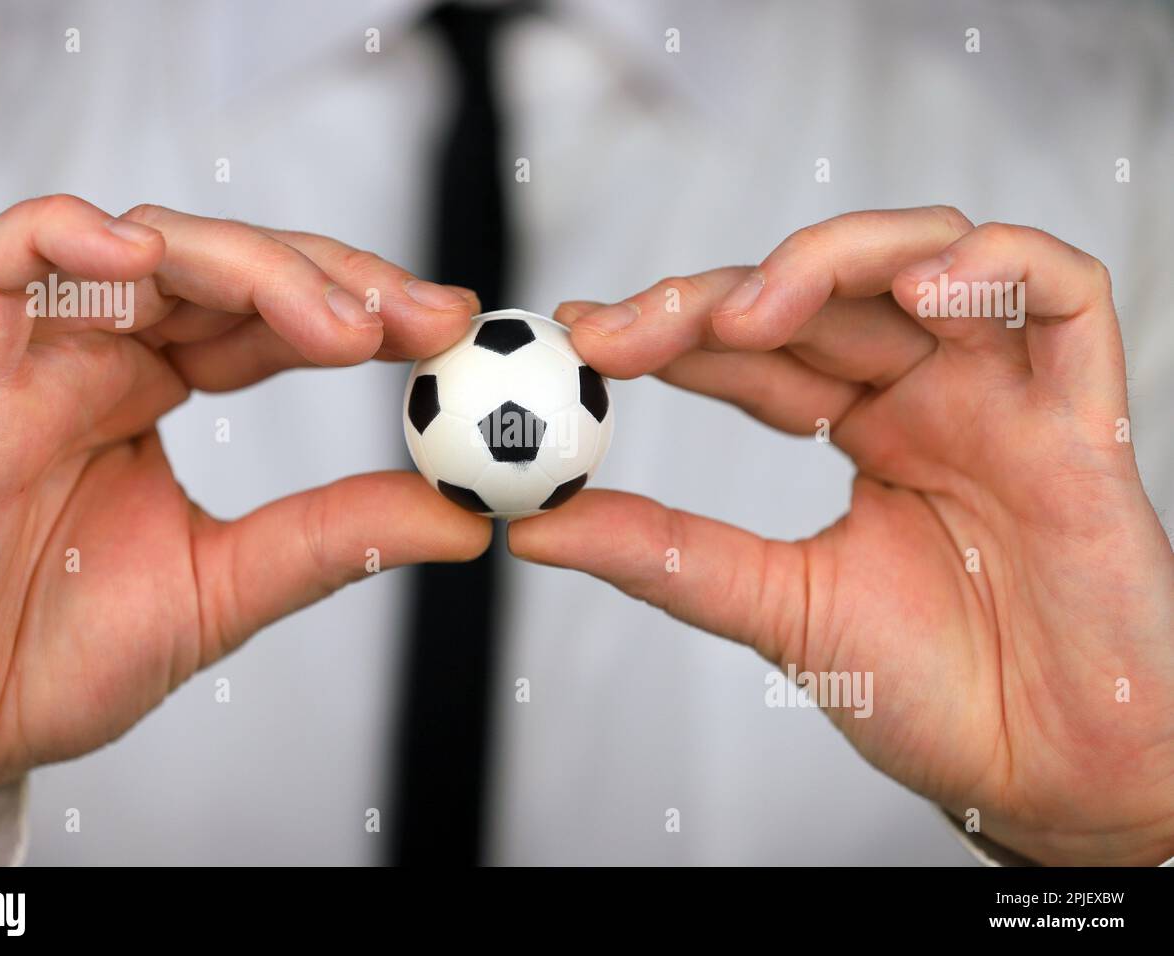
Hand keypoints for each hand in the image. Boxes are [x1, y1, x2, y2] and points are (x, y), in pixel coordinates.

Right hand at [0, 195, 490, 847]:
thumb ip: (335, 538)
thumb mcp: (232, 587)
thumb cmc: (64, 655)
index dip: (362, 307)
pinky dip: (66, 239)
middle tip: (420, 315)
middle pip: (227, 266)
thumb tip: (463, 516)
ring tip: (338, 324)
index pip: (273, 317)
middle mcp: (106, 359)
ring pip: (145, 250)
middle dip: (331, 278)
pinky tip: (146, 257)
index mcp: (160, 392)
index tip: (450, 325)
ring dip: (252, 266)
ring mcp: (38, 361)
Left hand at [512, 207, 1173, 864]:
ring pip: (927, 258)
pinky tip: (919, 291)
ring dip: (832, 262)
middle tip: (629, 329)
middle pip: (823, 292)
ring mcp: (1004, 395)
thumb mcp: (777, 609)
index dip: (673, 329)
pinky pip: (1062, 295)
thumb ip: (669, 556)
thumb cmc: (933, 696)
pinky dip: (993, 270)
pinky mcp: (1086, 414)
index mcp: (865, 430)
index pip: (760, 347)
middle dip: (717, 296)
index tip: (584, 337)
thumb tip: (539, 526)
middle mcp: (929, 395)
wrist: (1045, 777)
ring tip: (749, 313)